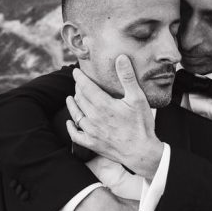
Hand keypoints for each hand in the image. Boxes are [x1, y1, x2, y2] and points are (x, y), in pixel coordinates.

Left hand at [66, 55, 163, 178]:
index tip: (76, 71)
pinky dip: (71, 128)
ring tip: (70, 98)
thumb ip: (127, 77)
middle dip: (78, 89)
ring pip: (76, 115)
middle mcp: (93, 117)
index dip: (80, 77)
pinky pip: (76, 135)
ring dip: (72, 105)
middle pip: (80, 99)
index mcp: (103, 104)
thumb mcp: (137, 98)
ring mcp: (91, 131)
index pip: (86, 87)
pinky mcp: (92, 144)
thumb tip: (121, 58)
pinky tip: (69, 122)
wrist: (142, 152)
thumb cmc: (141, 124)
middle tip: (78, 83)